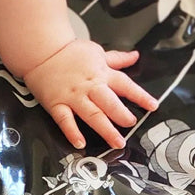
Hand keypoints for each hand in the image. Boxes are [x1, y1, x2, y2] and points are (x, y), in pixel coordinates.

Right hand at [22, 39, 157, 149]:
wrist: (42, 52)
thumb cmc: (70, 53)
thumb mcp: (97, 52)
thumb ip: (117, 59)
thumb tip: (135, 56)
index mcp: (101, 73)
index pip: (125, 84)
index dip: (140, 95)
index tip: (153, 106)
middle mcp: (89, 86)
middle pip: (108, 102)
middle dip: (121, 114)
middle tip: (131, 123)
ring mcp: (73, 97)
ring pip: (91, 114)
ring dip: (105, 129)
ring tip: (117, 142)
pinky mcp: (57, 104)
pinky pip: (65, 120)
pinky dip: (72, 132)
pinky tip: (80, 143)